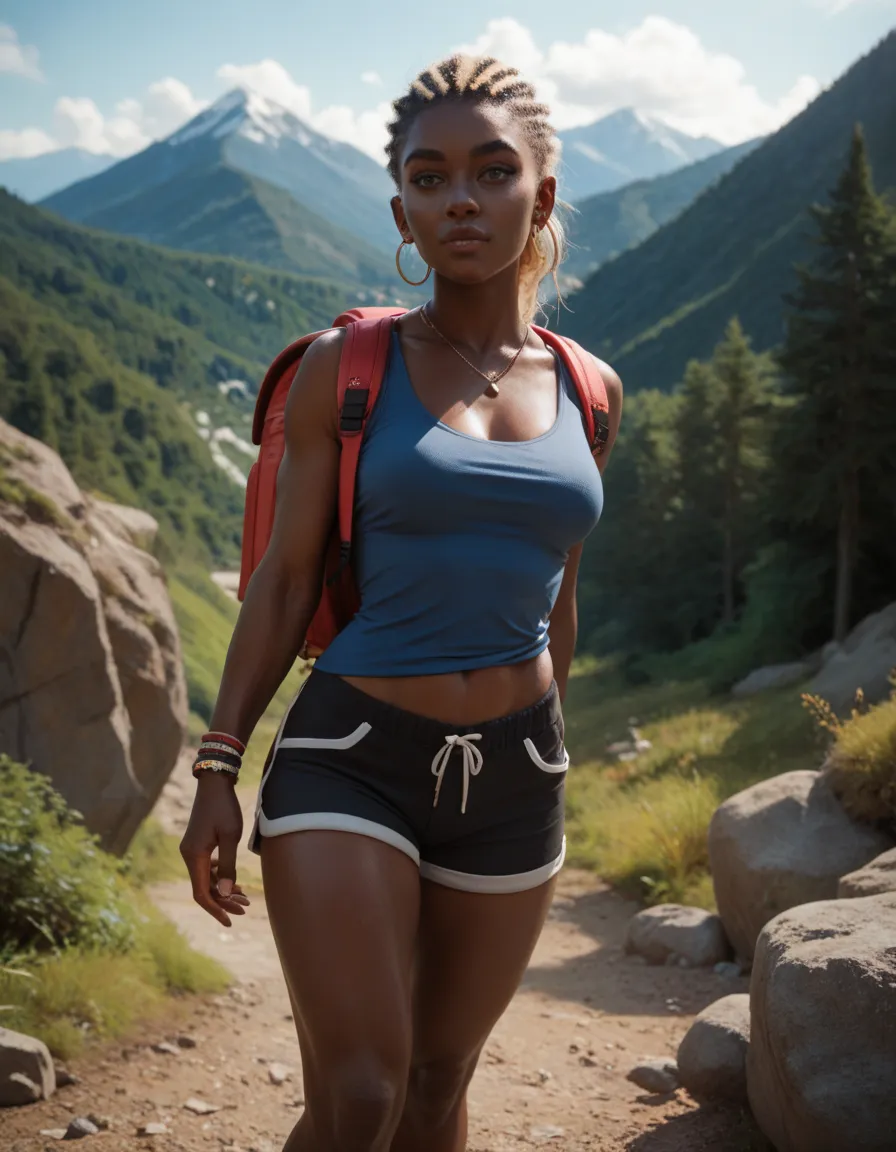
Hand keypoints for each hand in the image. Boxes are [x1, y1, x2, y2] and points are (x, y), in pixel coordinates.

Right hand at [179, 772, 249, 926]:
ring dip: (224, 889)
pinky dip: (220, 876)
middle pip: (205, 888)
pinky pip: (207, 868)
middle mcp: (189, 855)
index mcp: (194, 856)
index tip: (230, 921)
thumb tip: (226, 894)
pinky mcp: (198, 844)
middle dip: (224, 901)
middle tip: (246, 908)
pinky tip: (235, 881)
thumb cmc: (224, 807)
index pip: (201, 893)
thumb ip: (228, 866)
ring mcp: (192, 850)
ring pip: (207, 878)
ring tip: (245, 897)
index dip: (215, 909)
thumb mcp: (230, 837)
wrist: (214, 783)